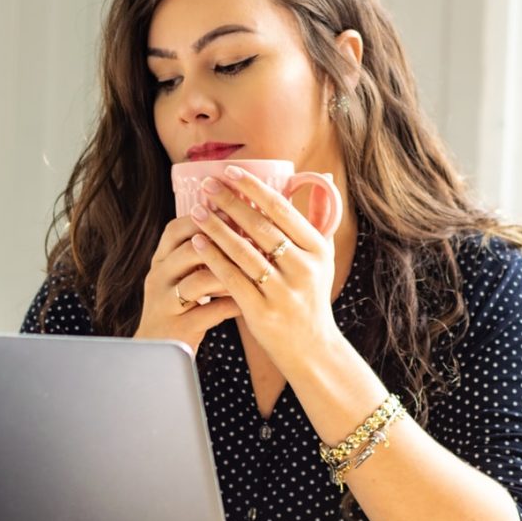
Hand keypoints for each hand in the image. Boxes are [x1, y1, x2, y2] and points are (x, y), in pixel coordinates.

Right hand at [133, 215, 241, 354]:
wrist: (156, 351)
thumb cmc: (178, 307)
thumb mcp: (180, 276)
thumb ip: (198, 253)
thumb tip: (237, 224)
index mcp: (160, 261)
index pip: (176, 229)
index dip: (204, 219)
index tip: (233, 214)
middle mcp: (158, 278)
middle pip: (188, 250)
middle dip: (224, 244)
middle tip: (253, 241)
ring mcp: (164, 303)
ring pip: (198, 280)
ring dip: (230, 274)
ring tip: (255, 272)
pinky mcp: (177, 328)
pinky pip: (209, 312)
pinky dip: (232, 305)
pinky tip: (250, 302)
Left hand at [187, 167, 341, 372]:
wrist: (311, 348)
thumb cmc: (311, 296)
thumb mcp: (323, 259)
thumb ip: (320, 220)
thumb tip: (325, 178)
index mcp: (318, 249)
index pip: (282, 210)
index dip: (254, 188)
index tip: (230, 171)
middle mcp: (304, 268)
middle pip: (261, 227)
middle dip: (230, 202)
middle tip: (206, 185)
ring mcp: (283, 291)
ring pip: (244, 251)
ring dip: (216, 228)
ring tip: (196, 210)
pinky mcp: (262, 311)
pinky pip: (233, 279)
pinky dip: (214, 259)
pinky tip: (197, 243)